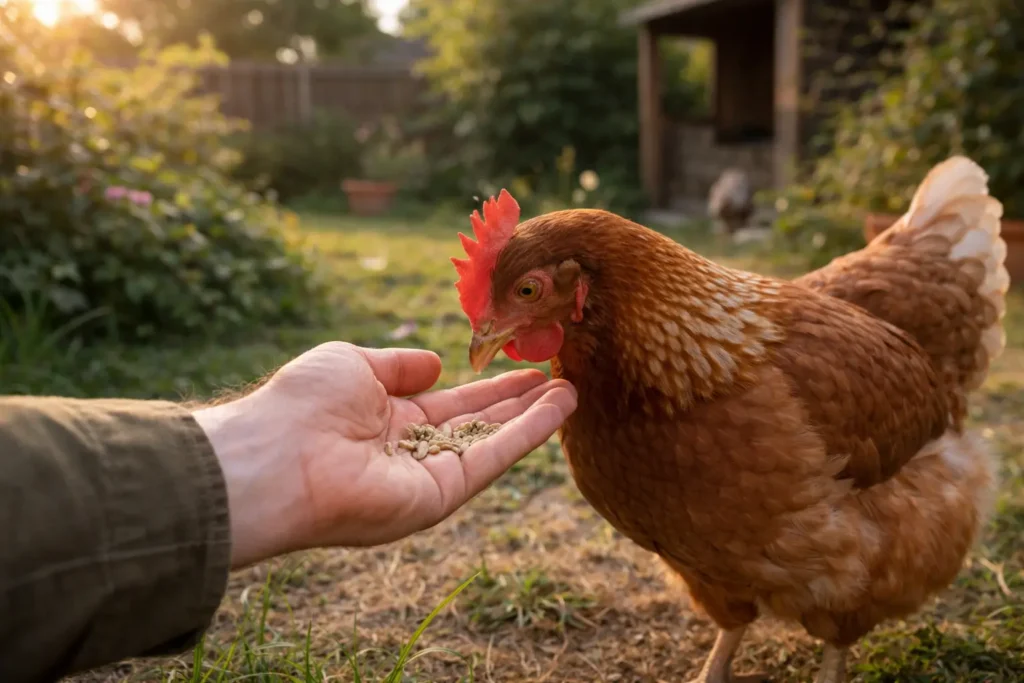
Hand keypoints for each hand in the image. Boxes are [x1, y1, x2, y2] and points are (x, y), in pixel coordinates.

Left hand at [191, 341, 576, 567]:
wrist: (276, 456)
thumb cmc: (303, 404)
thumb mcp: (354, 365)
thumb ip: (399, 367)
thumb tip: (439, 364)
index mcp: (387, 420)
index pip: (450, 402)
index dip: (488, 386)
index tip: (523, 368)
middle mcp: (411, 452)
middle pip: (478, 424)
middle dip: (518, 402)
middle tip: (559, 377)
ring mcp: (428, 477)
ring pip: (493, 442)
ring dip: (534, 417)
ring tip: (572, 390)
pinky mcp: (441, 496)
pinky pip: (493, 459)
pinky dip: (528, 433)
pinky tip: (558, 407)